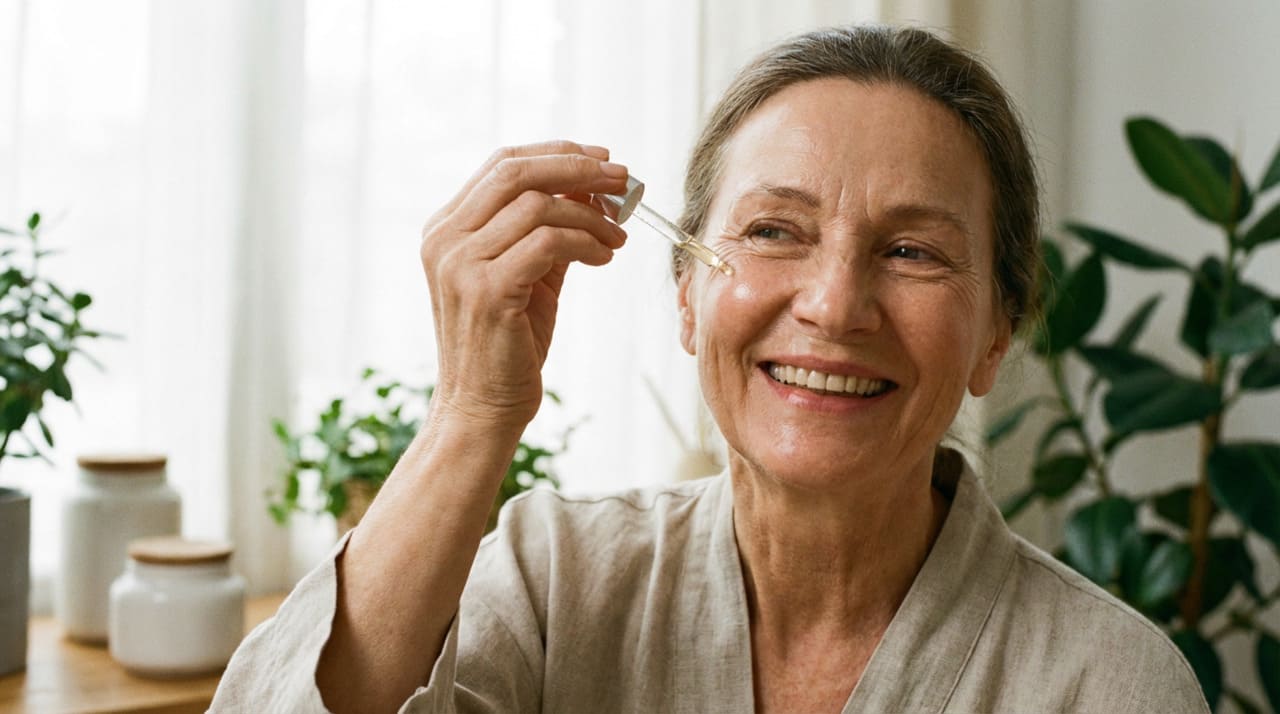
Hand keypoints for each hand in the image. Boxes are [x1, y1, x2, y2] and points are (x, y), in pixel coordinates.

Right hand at [420, 141, 627, 430]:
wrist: (482, 409)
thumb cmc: (507, 345)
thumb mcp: (526, 275)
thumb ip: (546, 231)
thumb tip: (593, 191)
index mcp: (447, 228)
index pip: (502, 164)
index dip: (557, 153)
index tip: (602, 158)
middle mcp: (445, 238)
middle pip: (517, 172)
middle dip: (578, 168)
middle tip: (623, 179)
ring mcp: (461, 263)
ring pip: (539, 206)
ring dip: (592, 215)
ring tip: (618, 236)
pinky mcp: (487, 289)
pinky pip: (550, 243)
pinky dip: (587, 242)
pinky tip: (605, 257)